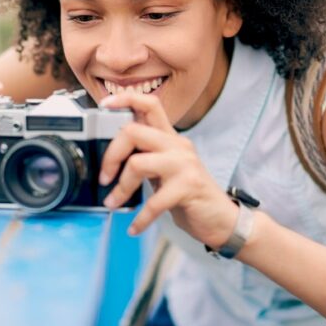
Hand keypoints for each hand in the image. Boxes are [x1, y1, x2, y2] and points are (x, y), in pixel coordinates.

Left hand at [99, 93, 237, 247]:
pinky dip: (141, 218)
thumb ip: (144, 158)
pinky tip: (135, 227)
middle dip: (110, 156)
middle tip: (104, 178)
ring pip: (137, 163)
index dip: (125, 98)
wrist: (221, 219)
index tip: (104, 104)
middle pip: (133, 131)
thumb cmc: (189, 196)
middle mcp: (177, 145)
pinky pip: (154, 201)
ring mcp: (184, 164)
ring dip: (120, 188)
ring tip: (113, 204)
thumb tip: (108, 160)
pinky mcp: (188, 187)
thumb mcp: (165, 171)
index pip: (149, 104)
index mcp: (170, 138)